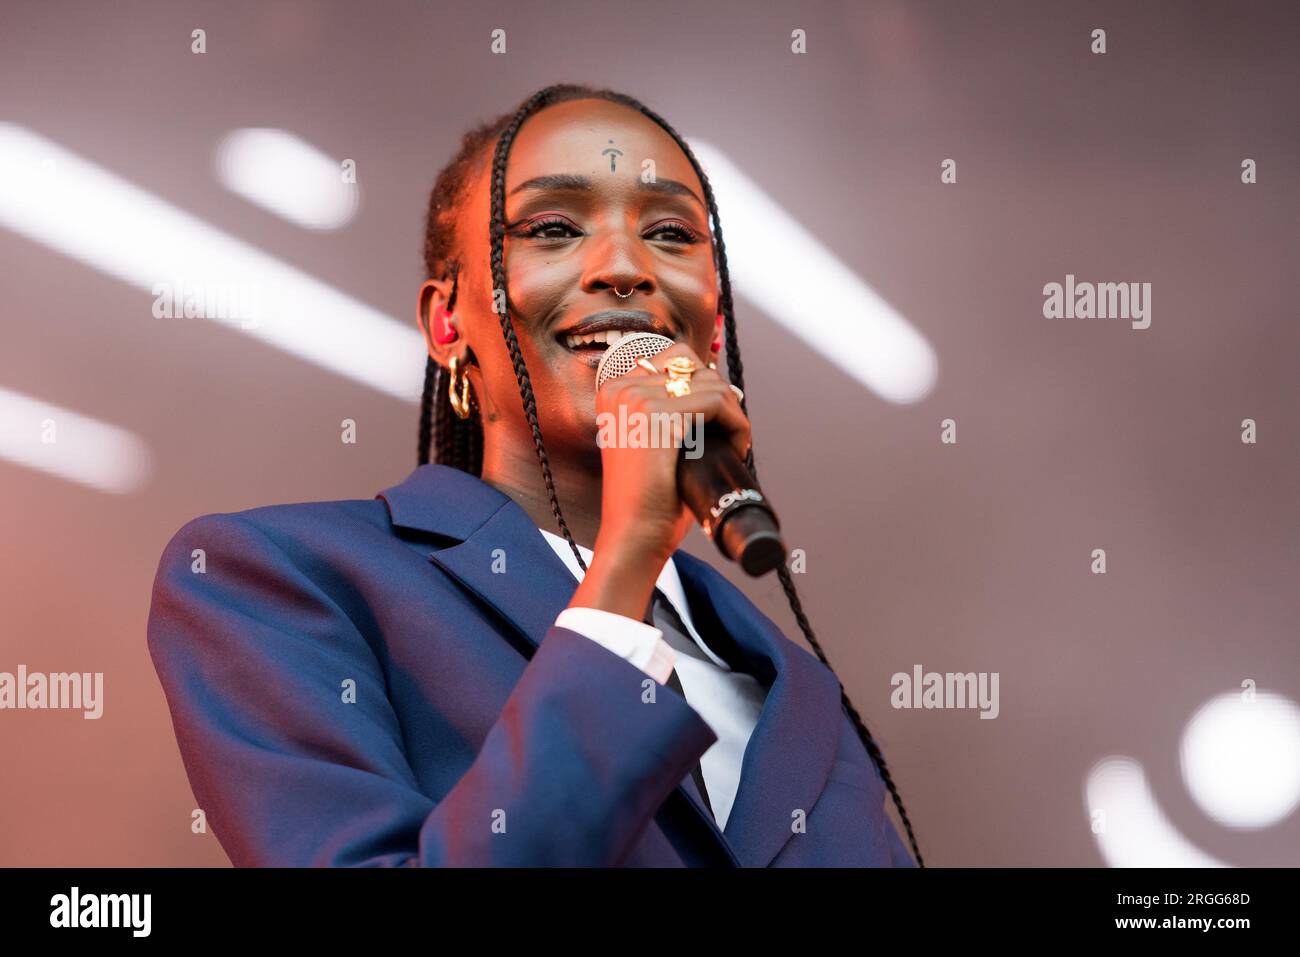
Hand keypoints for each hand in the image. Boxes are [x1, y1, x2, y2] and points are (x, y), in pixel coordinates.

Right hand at [567, 343, 750, 621]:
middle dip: (721, 394)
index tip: (719, 418)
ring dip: (733, 412)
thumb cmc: (650, 498)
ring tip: (735, 444)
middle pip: (692, 363)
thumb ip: (676, 412)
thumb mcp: (656, 443)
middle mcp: (619, 387)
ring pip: (709, 381)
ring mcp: (636, 398)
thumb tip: (724, 383)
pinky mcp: (658, 415)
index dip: (705, 383)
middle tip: (731, 431)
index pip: (674, 357)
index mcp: (613, 390)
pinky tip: (738, 447)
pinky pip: (716, 401)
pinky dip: (737, 423)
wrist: (634, 534)